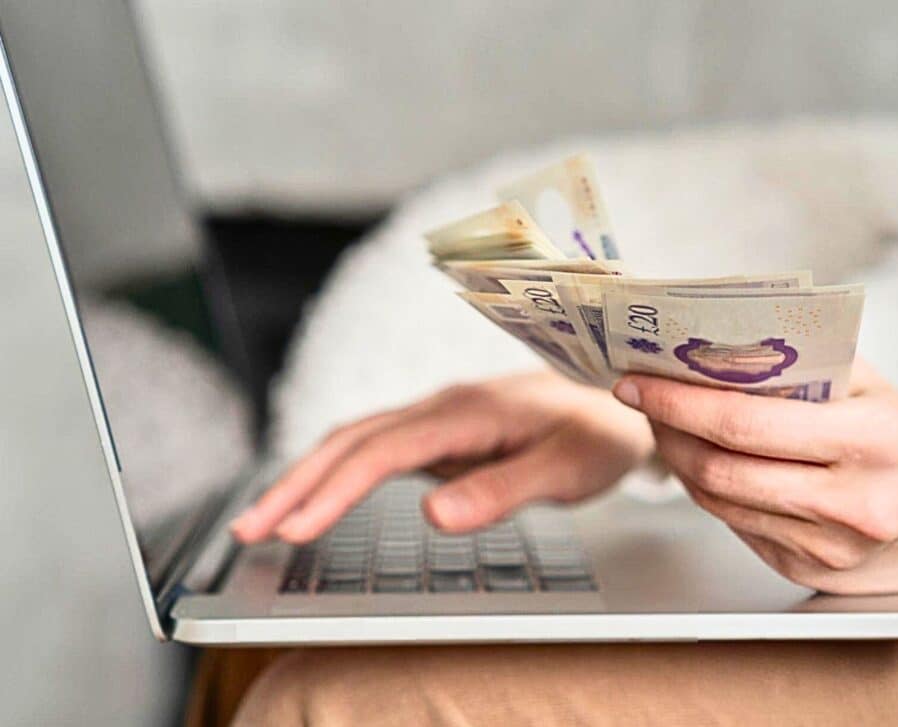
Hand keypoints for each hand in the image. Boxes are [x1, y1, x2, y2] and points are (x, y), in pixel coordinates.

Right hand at [232, 370, 652, 543]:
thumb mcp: (565, 468)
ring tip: (263, 520)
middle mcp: (441, 407)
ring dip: (305, 477)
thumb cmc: (597, 433)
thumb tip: (432, 514)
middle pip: (350, 441)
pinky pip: (374, 446)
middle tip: (246, 532)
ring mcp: (436, 415)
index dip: (332, 491)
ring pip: (355, 439)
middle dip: (294, 485)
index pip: (382, 452)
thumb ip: (502, 489)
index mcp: (467, 412)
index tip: (292, 530)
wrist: (618, 397)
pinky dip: (335, 470)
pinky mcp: (439, 429)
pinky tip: (317, 494)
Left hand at [613, 359, 897, 608]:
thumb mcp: (871, 387)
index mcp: (868, 442)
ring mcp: (826, 548)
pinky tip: (705, 463)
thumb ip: (801, 363)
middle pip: (720, 469)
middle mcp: (848, 503)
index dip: (678, 402)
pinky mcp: (808, 573)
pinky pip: (737, 527)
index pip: (745, 423)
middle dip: (667, 430)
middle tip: (644, 400)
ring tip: (668, 426)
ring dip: (680, 462)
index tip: (639, 382)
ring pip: (720, 503)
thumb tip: (715, 346)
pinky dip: (711, 492)